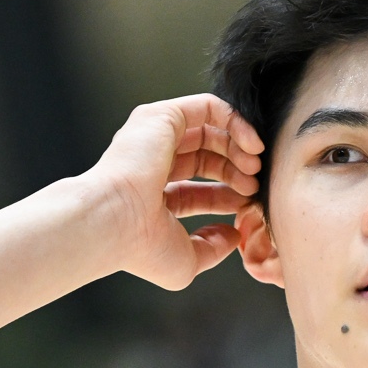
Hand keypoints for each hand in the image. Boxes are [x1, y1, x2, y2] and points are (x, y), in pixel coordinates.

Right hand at [85, 94, 263, 289]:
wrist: (113, 222)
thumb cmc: (139, 247)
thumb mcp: (186, 260)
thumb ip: (212, 248)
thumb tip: (232, 235)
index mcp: (152, 196)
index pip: (199, 190)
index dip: (228, 195)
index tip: (247, 204)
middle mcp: (151, 164)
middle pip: (207, 157)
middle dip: (236, 169)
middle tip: (254, 184)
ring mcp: (154, 138)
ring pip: (208, 129)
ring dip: (239, 145)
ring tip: (254, 165)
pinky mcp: (161, 118)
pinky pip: (208, 107)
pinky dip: (235, 121)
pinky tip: (251, 144)